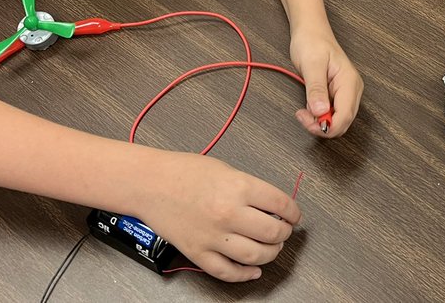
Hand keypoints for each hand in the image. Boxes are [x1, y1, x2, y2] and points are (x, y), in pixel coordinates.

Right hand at [139, 151, 300, 280]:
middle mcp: (229, 214)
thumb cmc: (184, 171)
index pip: (281, 204)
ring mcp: (213, 237)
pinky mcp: (198, 253)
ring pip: (255, 256)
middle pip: (272, 233)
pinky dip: (245, 275)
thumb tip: (273, 206)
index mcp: (239, 188)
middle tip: (284, 230)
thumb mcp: (227, 169)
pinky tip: (253, 271)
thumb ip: (250, 188)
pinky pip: (227, 272)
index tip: (294, 215)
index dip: (294, 211)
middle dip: (284, 233)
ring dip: (271, 254)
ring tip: (273, 248)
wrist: (150, 184)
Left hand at [289, 27, 362, 136]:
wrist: (311, 31)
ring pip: (338, 120)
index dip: (328, 126)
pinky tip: (308, 107)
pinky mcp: (337, 93)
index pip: (345, 116)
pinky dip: (319, 115)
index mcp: (349, 81)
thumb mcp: (311, 65)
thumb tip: (320, 112)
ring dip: (320, 121)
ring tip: (303, 111)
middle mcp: (351, 89)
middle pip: (343, 122)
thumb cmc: (312, 42)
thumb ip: (316, 89)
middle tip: (303, 116)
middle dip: (322, 126)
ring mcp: (346, 92)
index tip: (309, 123)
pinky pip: (332, 113)